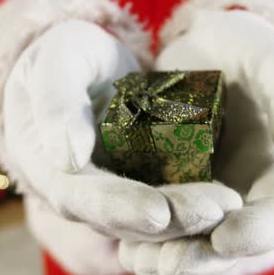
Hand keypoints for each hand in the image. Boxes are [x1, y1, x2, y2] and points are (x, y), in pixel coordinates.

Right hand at [3, 20, 237, 240]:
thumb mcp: (56, 62)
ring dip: (187, 219)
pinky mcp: (135, 183)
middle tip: (216, 211)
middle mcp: (76, 190)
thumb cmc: (64, 54)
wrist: (81, 64)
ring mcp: (107, 191)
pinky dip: (191, 204)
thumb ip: (56, 102)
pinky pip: (162, 202)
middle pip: (119, 218)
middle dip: (169, 219)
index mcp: (45, 165)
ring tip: (228, 207)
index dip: (117, 207)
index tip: (159, 213)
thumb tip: (68, 159)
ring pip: (145, 219)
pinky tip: (226, 200)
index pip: (78, 197)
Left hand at [119, 10, 273, 274]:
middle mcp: (237, 195)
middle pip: (226, 244)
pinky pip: (153, 225)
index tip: (226, 238)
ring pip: (186, 242)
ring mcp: (198, 196)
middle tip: (166, 264)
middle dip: (198, 259)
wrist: (200, 47)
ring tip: (136, 261)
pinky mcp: (162, 189)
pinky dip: (138, 238)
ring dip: (162, 258)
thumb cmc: (245, 49)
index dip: (257, 233)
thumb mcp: (272, 61)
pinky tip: (118, 243)